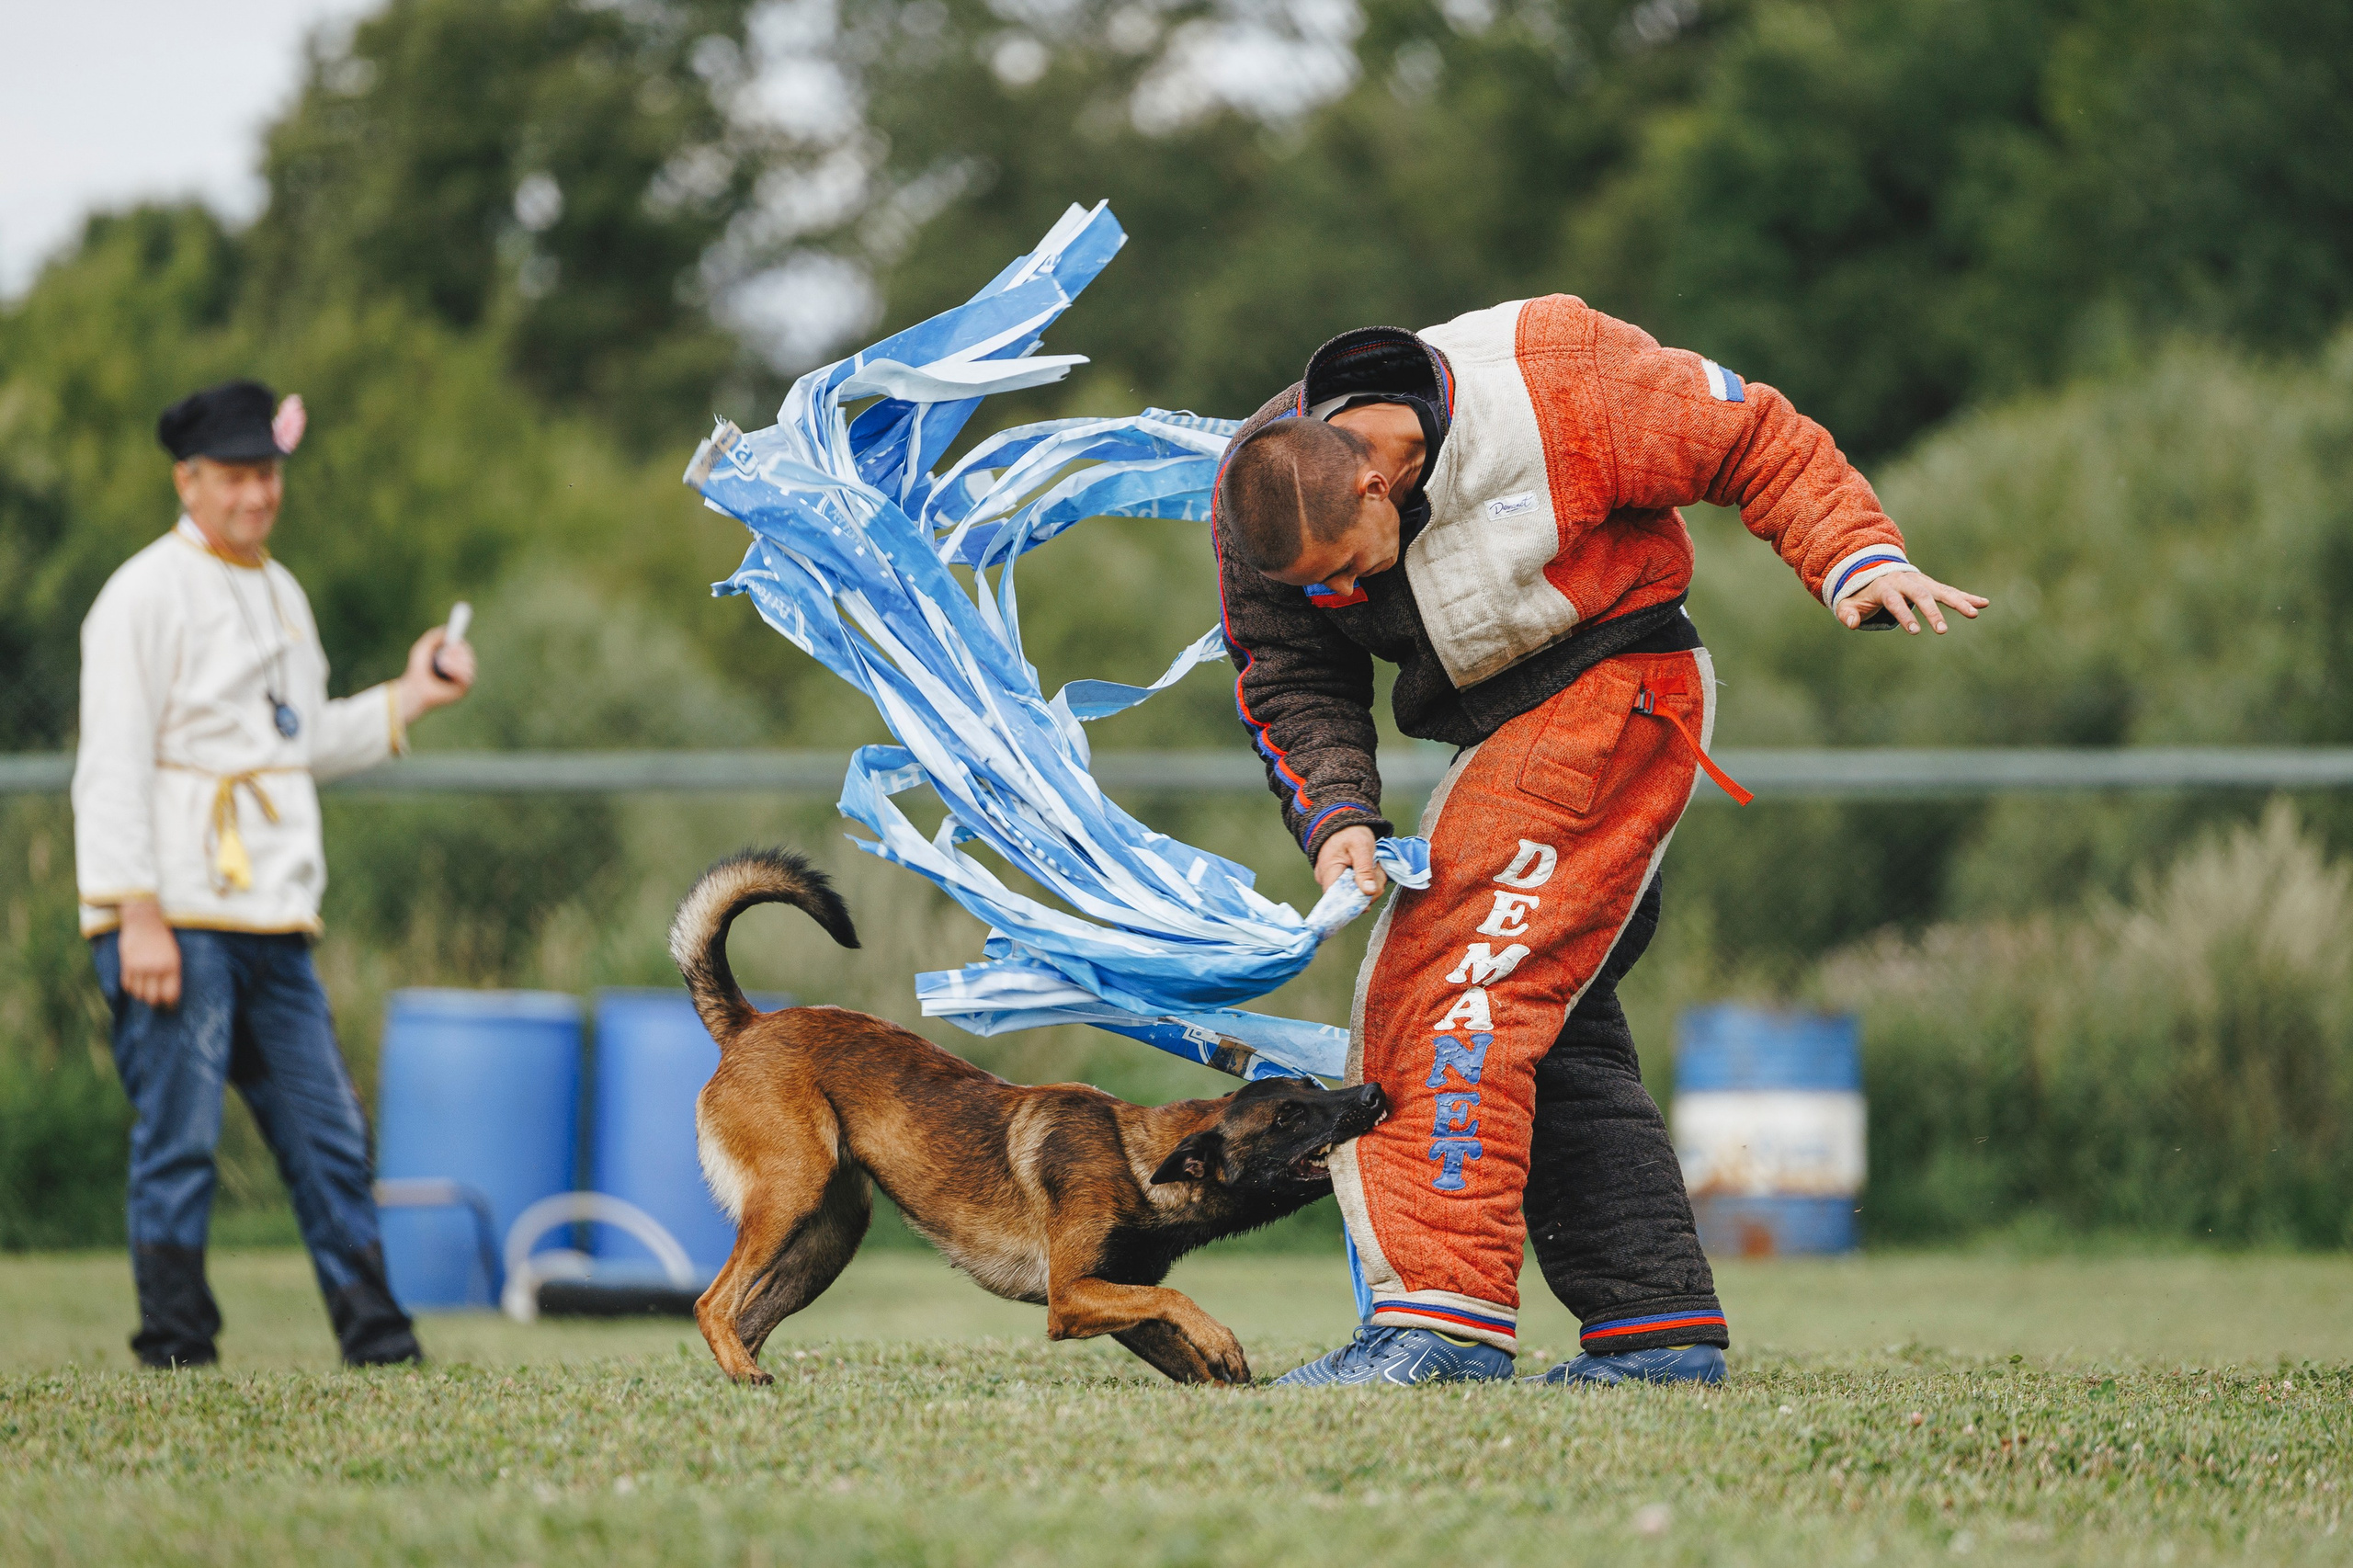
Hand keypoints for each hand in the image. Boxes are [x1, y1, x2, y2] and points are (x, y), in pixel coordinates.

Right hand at [118, 899, 181, 1008]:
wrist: (144, 921)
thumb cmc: (162, 939)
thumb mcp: (174, 955)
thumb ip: (171, 973)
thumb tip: (168, 994)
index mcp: (171, 966)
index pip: (170, 994)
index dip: (170, 1004)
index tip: (170, 1008)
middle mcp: (155, 968)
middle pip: (153, 998)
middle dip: (155, 1004)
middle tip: (157, 1005)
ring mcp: (140, 967)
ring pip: (138, 994)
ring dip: (142, 996)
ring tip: (146, 994)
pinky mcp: (126, 964)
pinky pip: (127, 985)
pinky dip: (131, 989)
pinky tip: (136, 986)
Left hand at [397, 626, 473, 722]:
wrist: (414, 688)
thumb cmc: (418, 670)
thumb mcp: (423, 648)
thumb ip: (434, 636)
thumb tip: (448, 629)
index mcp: (452, 657)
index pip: (463, 647)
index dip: (459, 643)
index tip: (452, 641)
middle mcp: (461, 667)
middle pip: (468, 654)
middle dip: (457, 651)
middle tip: (445, 653)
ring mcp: (463, 678)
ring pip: (469, 664)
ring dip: (455, 661)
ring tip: (442, 663)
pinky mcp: (464, 689)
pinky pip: (467, 676)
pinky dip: (456, 670)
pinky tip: (446, 669)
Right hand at [1315, 825, 1384, 895]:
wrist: (1343, 822)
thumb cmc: (1350, 831)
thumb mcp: (1362, 847)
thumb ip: (1365, 870)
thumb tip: (1368, 893)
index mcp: (1328, 872)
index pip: (1338, 899)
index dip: (1356, 902)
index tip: (1372, 893)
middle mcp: (1326, 880)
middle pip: (1350, 899)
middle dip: (1369, 889)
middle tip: (1377, 870)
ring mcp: (1332, 881)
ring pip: (1356, 894)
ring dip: (1371, 884)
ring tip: (1374, 866)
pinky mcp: (1340, 881)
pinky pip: (1355, 889)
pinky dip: (1367, 882)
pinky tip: (1370, 870)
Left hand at [1836, 569, 1988, 633]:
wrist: (1872, 570)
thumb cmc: (1860, 593)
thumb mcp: (1848, 603)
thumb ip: (1847, 613)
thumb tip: (1852, 624)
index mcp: (1885, 586)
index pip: (1895, 601)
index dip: (1904, 615)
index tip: (1914, 631)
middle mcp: (1906, 581)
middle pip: (1921, 595)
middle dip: (1932, 612)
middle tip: (1942, 631)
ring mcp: (1920, 582)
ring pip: (1941, 591)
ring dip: (1958, 602)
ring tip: (1975, 614)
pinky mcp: (1931, 585)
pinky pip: (1950, 591)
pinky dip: (1966, 597)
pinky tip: (1984, 604)